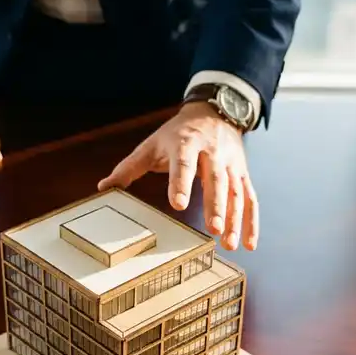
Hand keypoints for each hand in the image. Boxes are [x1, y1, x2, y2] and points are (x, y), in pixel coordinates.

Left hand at [98, 102, 257, 250]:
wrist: (215, 111)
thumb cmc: (177, 133)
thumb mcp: (152, 144)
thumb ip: (129, 167)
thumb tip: (103, 187)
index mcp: (186, 143)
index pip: (184, 163)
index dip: (181, 183)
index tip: (178, 205)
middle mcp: (212, 153)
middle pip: (215, 179)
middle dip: (216, 204)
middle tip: (213, 229)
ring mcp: (230, 164)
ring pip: (236, 191)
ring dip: (235, 218)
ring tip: (228, 243)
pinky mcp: (242, 174)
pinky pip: (250, 199)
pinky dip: (251, 221)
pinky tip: (248, 244)